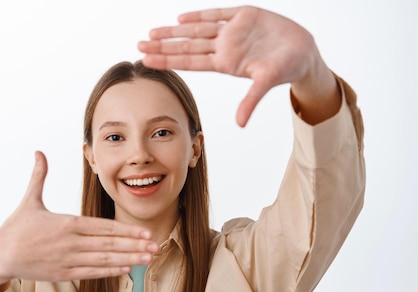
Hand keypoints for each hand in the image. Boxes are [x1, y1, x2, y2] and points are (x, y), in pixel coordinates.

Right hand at [0, 151, 157, 291]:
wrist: (0, 255)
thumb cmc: (15, 227)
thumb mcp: (29, 200)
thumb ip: (39, 176)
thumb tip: (38, 152)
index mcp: (67, 223)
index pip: (103, 227)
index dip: (126, 230)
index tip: (145, 232)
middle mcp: (70, 242)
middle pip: (109, 244)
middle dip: (134, 245)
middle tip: (156, 246)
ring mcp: (68, 260)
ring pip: (103, 260)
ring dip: (128, 259)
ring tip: (147, 259)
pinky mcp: (63, 273)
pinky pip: (91, 273)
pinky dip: (109, 272)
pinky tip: (126, 269)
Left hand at [138, 6, 338, 125]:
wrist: (304, 51)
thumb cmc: (285, 69)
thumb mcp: (266, 83)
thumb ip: (250, 101)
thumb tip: (240, 124)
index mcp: (225, 63)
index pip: (190, 62)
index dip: (168, 60)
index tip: (147, 60)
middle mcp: (224, 47)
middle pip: (187, 46)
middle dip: (163, 45)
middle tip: (139, 44)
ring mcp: (232, 31)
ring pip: (197, 30)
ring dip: (175, 31)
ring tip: (152, 32)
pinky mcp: (244, 15)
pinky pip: (218, 14)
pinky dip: (201, 16)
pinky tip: (182, 18)